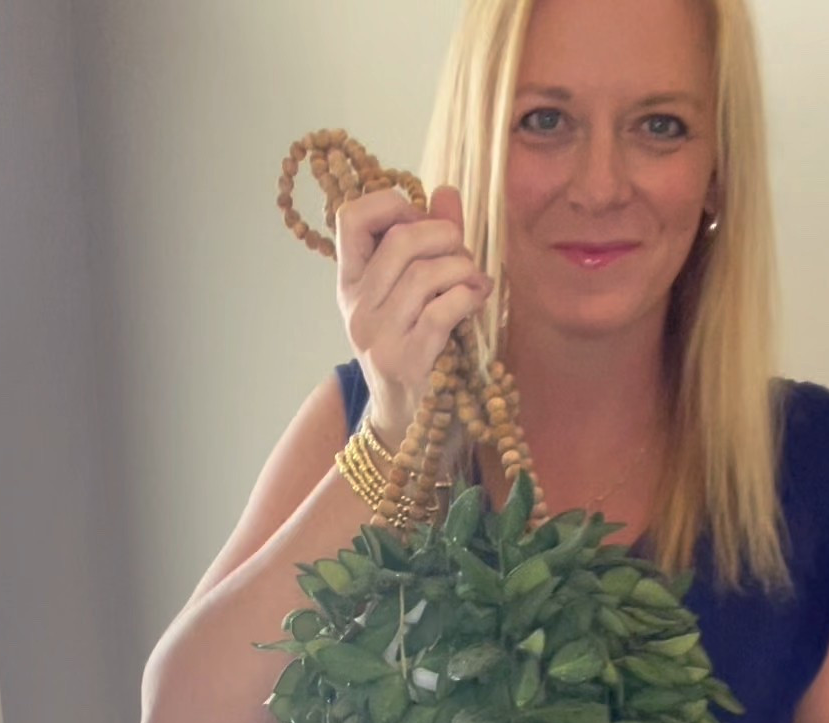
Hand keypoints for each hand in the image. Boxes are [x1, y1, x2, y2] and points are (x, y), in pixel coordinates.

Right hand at [334, 183, 494, 452]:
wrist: (408, 425)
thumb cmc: (415, 351)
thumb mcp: (412, 295)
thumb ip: (429, 243)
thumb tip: (445, 191)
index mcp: (350, 283)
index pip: (351, 218)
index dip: (391, 204)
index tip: (419, 220)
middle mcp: (357, 307)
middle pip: (402, 239)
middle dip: (445, 237)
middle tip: (462, 256)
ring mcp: (379, 337)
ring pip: (427, 273)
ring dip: (463, 269)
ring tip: (474, 282)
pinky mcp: (408, 361)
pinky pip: (444, 309)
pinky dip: (469, 297)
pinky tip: (478, 299)